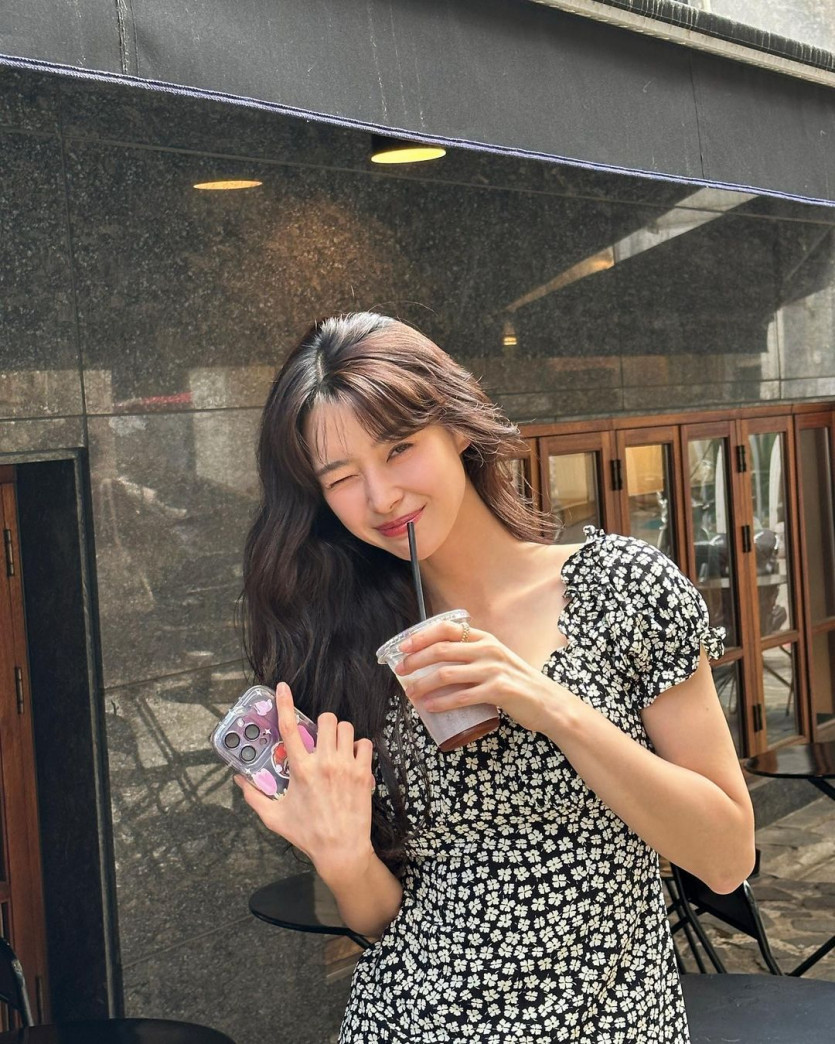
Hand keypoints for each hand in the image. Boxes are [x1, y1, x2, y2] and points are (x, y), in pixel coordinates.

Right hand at [235, 682, 376, 885]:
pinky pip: (365, 743)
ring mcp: (346, 766)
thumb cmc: (306, 834)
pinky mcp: (364, 773)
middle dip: (322, 724)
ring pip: (346, 728)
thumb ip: (254, 796)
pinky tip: (352, 758)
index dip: (284, 704)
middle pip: (327, 719)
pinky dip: (359, 746)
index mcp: (300, 770)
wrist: (341, 850)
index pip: (289, 728)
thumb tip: (238, 779)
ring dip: (340, 733)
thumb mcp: (274, 817)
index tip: (283, 687)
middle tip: (319, 738)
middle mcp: (324, 763)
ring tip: (335, 747)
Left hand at [396, 618, 565, 734]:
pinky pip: (462, 696)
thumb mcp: (495, 659)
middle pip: (442, 650)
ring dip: (423, 684)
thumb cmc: (517, 682)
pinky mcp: (498, 691)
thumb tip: (435, 661)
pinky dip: (441, 702)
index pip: (447, 629)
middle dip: (416, 660)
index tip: (403, 646)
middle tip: (401, 671)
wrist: (548, 702)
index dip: (422, 636)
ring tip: (410, 692)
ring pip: (447, 674)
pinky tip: (429, 707)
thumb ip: (472, 655)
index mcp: (485, 638)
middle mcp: (488, 649)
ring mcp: (493, 669)